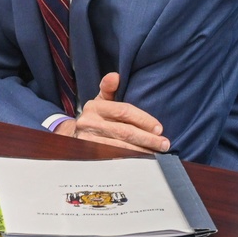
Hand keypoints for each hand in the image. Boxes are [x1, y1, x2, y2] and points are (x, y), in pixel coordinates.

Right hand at [56, 73, 170, 152]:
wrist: (73, 135)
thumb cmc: (96, 117)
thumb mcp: (101, 101)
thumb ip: (109, 88)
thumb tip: (116, 76)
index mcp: (94, 107)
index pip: (123, 111)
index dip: (143, 120)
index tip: (159, 128)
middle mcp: (89, 123)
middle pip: (124, 132)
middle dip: (147, 138)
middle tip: (164, 143)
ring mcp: (88, 140)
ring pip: (121, 147)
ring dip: (142, 152)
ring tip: (157, 153)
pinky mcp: (90, 155)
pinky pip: (115, 158)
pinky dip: (131, 160)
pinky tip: (142, 160)